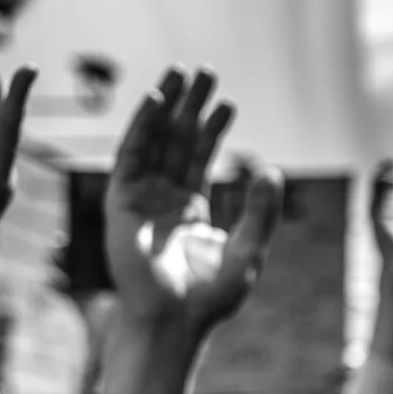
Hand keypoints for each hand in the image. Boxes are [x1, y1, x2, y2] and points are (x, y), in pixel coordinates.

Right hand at [103, 66, 282, 335]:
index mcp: (190, 210)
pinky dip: (143, 126)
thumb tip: (272, 170)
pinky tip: (159, 100)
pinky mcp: (120, 201)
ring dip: (167, 106)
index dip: (212, 129)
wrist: (175, 321)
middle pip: (177, 142)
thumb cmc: (210, 297)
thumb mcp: (248, 249)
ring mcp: (140, 198)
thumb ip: (260, 211)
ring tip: (182, 74)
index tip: (227, 103)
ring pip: (154, 140)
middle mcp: (163, 199)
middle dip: (190, 107)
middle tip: (204, 72)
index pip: (200, 159)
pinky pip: (131, 155)